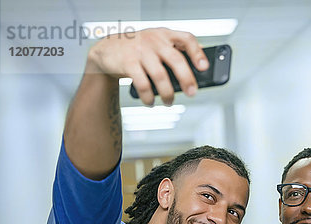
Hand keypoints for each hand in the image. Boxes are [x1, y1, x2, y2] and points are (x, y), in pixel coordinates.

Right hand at [87, 28, 208, 104]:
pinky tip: (151, 102)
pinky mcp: (128, 62)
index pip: (186, 38)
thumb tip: (191, 81)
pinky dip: (149, 96)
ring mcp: (140, 50)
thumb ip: (172, 55)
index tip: (204, 67)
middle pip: (176, 59)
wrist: (107, 49)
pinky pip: (143, 84)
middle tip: (192, 93)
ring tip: (169, 102)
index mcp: (165, 35)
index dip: (197, 52)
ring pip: (160, 75)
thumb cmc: (138, 50)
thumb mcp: (156, 45)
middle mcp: (154, 40)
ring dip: (167, 93)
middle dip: (186, 78)